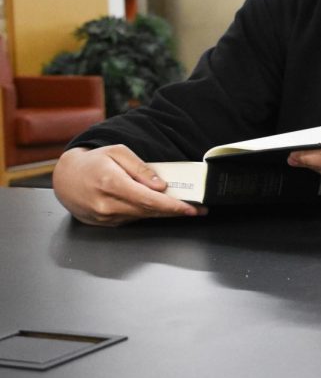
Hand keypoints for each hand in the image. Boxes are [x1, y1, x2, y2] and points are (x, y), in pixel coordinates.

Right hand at [52, 145, 206, 226]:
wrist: (66, 178)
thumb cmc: (92, 162)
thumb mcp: (118, 152)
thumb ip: (141, 168)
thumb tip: (160, 184)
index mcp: (112, 184)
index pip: (150, 200)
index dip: (173, 206)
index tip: (191, 208)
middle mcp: (108, 205)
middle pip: (150, 212)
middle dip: (175, 212)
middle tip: (197, 210)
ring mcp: (106, 218)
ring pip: (142, 217)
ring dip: (163, 213)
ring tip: (181, 207)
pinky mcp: (106, 224)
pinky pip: (132, 219)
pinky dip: (147, 213)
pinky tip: (156, 208)